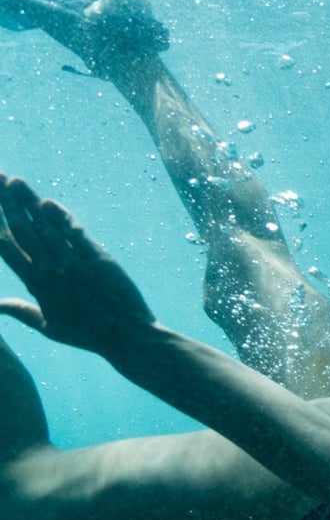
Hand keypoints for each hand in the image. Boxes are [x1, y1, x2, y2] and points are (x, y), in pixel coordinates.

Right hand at [0, 174, 157, 357]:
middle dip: (6, 202)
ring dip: (29, 201)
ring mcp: (76, 263)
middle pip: (23, 229)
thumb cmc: (87, 335)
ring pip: (46, 226)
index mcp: (37, 285)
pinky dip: (62, 217)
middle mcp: (52, 270)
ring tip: (14, 181)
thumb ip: (20, 311)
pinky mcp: (100, 259)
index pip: (7, 248)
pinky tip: (48, 202)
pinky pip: (76, 233)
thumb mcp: (49, 328)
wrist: (127, 338)